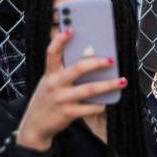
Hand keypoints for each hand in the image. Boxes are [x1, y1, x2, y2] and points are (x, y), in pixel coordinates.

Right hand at [15, 27, 126, 150]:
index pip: (51, 53)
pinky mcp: (67, 113)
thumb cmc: (47, 99)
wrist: (35, 126)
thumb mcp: (49, 82)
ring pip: (89, 89)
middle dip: (97, 63)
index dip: (60, 40)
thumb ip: (63, 72)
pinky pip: (88, 107)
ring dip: (108, 85)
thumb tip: (88, 57)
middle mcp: (54, 84)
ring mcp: (61, 99)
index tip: (71, 30)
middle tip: (111, 60)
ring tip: (122, 81)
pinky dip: (99, 105)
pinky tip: (107, 103)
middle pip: (77, 69)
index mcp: (49, 74)